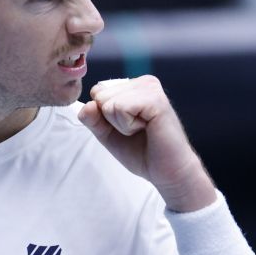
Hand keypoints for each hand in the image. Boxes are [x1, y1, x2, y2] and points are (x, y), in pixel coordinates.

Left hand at [77, 76, 216, 211]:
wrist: (167, 172)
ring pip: (108, 102)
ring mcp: (151, 88)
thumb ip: (92, 119)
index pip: (97, 92)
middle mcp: (144, 82)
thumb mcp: (108, 134)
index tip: (128, 127)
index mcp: (134, 86)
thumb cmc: (142, 152)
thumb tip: (88, 104)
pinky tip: (147, 128)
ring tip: (143, 130)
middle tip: (137, 131)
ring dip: (120, 124)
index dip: (105, 117)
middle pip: (100, 95)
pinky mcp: (155, 99)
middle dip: (112, 120)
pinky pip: (120, 108)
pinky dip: (127, 126)